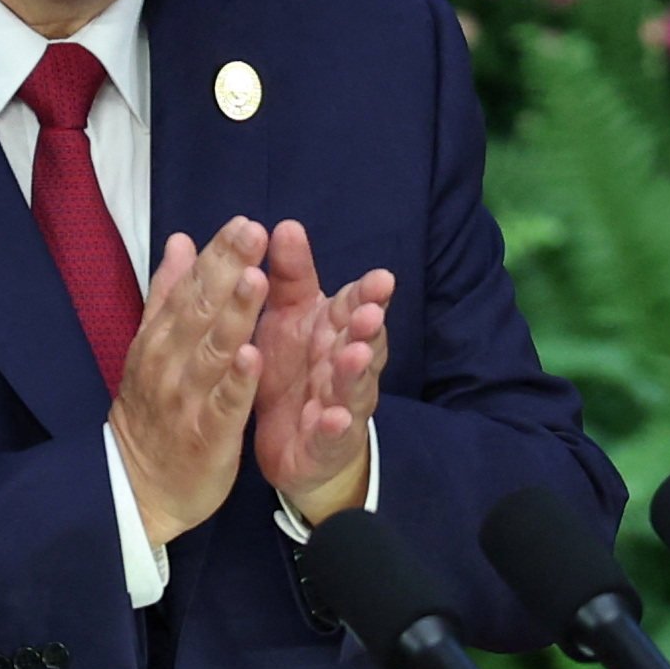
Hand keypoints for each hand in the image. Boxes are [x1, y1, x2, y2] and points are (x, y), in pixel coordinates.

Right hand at [110, 218, 269, 550]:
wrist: (136, 487)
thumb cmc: (152, 412)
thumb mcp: (153, 347)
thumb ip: (169, 294)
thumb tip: (181, 241)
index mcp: (161, 338)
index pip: (190, 288)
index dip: (217, 255)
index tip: (244, 222)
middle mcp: (170, 363)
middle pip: (201, 310)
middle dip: (228, 270)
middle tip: (253, 233)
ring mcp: (186, 399)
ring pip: (212, 351)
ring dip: (234, 315)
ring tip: (255, 279)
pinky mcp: (205, 436)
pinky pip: (222, 405)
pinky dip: (236, 382)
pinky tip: (253, 356)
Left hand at [251, 219, 392, 524]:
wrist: (292, 443)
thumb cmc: (294, 370)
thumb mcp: (288, 318)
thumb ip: (290, 276)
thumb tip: (287, 225)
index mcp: (334, 331)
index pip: (354, 306)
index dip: (368, 295)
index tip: (381, 278)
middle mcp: (345, 365)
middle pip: (362, 343)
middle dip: (367, 328)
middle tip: (370, 313)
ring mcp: (342, 404)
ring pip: (353, 387)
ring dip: (355, 372)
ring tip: (354, 356)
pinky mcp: (327, 443)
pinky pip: (333, 435)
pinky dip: (335, 426)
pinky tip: (333, 418)